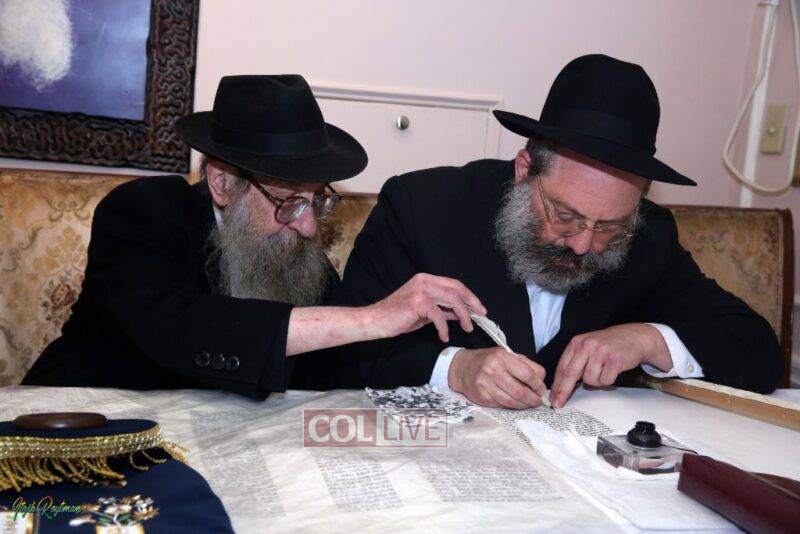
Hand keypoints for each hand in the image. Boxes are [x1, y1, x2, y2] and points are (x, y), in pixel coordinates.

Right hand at [366, 273, 486, 342]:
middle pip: (456, 289)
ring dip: (463, 316)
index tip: (478, 308)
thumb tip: (459, 313)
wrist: (376, 321)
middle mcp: (424, 281)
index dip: (468, 295)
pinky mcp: (418, 303)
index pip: (454, 284)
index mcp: (426, 279)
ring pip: (452, 300)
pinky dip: (444, 328)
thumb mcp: (424, 312)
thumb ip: (441, 309)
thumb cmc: (398, 317)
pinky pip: (439, 316)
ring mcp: (421, 290)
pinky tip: (444, 336)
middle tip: (481, 316)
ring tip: (467, 328)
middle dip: (471, 303)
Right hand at [448, 347, 546, 408]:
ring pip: (512, 401)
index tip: (541, 389)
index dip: (538, 384)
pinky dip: (513, 406)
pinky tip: (517, 404)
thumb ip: (526, 365)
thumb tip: (541, 381)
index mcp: (502, 357)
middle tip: (539, 401)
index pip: (527, 374)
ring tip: (530, 404)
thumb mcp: (507, 355)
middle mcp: (492, 370)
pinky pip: (502, 405)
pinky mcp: (482, 397)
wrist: (463, 368)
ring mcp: (485, 384)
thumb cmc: (489, 361)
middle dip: (533, 398)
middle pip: (520, 391)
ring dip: (524, 405)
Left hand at [550, 323, 670, 407]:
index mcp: (577, 342)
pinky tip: (613, 369)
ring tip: (604, 369)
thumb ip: (576, 361)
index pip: (562, 367)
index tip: (552, 397)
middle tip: (558, 404)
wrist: (634, 336)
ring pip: (590, 380)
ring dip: (597, 381)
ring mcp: (600, 352)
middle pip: (570, 374)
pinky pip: (605, 380)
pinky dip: (609, 380)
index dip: (556, 384)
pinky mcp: (614, 359)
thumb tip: (562, 384)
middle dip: (563, 392)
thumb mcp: (588, 347)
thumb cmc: (609, 345)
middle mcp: (587, 345)